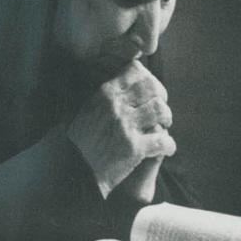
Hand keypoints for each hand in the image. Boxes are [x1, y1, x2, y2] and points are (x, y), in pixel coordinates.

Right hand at [65, 60, 175, 199]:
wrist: (72, 170)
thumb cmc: (77, 140)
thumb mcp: (85, 108)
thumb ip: (103, 94)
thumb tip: (120, 81)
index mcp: (104, 93)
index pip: (135, 70)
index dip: (148, 78)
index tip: (150, 90)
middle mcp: (116, 106)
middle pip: (152, 88)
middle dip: (161, 98)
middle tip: (161, 110)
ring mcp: (125, 127)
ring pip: (160, 111)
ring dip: (166, 119)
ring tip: (163, 127)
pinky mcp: (134, 149)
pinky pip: (163, 140)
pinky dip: (168, 145)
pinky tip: (166, 149)